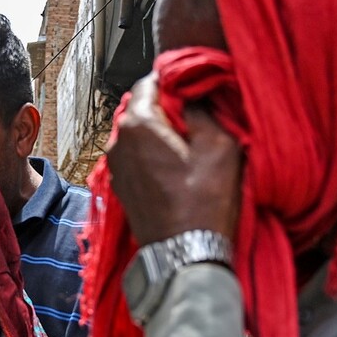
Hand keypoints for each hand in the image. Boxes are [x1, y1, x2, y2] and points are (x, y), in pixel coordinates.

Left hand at [106, 74, 241, 244]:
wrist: (185, 255)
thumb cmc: (203, 202)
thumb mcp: (219, 145)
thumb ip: (204, 110)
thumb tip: (195, 96)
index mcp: (138, 125)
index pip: (150, 82)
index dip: (175, 81)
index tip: (196, 89)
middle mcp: (118, 143)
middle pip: (143, 108)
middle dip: (168, 108)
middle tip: (198, 119)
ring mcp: (116, 168)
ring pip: (140, 134)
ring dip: (162, 134)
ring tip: (191, 146)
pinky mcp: (122, 188)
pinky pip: (138, 158)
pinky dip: (155, 155)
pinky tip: (179, 168)